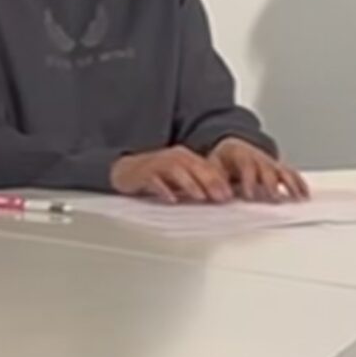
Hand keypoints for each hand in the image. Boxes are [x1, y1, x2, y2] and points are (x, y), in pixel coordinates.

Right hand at [110, 145, 231, 202]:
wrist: (125, 170)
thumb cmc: (156, 176)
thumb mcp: (179, 178)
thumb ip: (197, 183)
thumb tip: (220, 196)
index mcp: (184, 157)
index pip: (206, 166)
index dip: (219, 180)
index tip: (230, 195)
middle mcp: (173, 157)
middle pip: (194, 166)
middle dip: (209, 181)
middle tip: (220, 197)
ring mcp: (157, 164)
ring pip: (176, 170)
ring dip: (190, 184)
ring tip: (201, 197)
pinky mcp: (143, 173)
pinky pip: (154, 180)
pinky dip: (163, 189)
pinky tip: (171, 199)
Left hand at [211, 136, 308, 201]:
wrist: (233, 147)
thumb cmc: (223, 160)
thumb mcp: (213, 165)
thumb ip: (215, 180)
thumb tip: (220, 197)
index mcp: (241, 155)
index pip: (246, 166)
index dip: (249, 180)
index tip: (249, 194)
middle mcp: (259, 158)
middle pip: (268, 169)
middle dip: (271, 183)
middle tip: (274, 197)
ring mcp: (271, 163)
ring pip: (283, 171)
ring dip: (291, 184)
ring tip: (297, 198)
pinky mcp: (279, 168)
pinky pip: (292, 174)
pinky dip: (299, 184)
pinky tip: (304, 196)